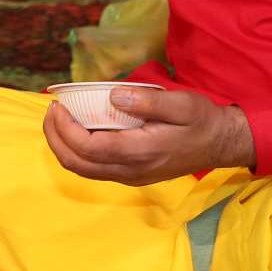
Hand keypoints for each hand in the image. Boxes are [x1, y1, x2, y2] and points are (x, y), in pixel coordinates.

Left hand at [42, 87, 255, 184]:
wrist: (221, 144)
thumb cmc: (202, 121)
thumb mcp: (182, 104)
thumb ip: (148, 101)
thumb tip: (113, 95)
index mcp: (141, 153)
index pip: (89, 148)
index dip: (65, 130)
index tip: (57, 106)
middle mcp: (131, 171)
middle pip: (78, 165)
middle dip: (55, 138)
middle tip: (50, 111)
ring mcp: (131, 176)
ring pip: (83, 170)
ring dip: (63, 146)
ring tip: (57, 119)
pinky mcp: (132, 174)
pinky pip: (94, 169)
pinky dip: (77, 151)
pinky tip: (77, 129)